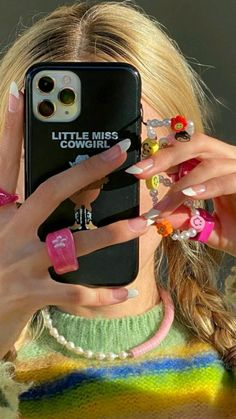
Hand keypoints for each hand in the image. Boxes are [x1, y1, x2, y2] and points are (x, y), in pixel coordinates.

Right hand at [0, 84, 149, 357]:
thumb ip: (16, 210)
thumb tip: (45, 193)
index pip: (4, 162)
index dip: (10, 128)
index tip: (22, 94)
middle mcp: (7, 230)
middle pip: (49, 191)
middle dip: (86, 170)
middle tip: (118, 152)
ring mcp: (19, 263)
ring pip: (73, 242)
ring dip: (111, 232)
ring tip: (141, 223)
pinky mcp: (29, 294)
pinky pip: (74, 291)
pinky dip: (102, 293)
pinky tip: (127, 289)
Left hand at [126, 133, 235, 255]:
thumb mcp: (212, 228)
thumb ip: (189, 220)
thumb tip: (160, 217)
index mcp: (220, 166)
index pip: (190, 149)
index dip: (164, 155)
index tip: (139, 169)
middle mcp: (232, 161)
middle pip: (197, 144)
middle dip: (166, 156)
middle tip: (139, 171)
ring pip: (210, 161)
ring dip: (182, 181)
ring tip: (162, 200)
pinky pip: (229, 179)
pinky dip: (208, 186)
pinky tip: (189, 195)